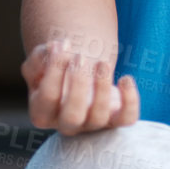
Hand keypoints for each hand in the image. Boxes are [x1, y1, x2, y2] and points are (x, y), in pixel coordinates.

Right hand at [21, 37, 140, 134]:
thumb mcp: (41, 62)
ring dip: (102, 87)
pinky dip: (130, 101)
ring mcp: (92, 124)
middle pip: (72, 116)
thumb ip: (40, 57)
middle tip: (81, 56)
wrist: (79, 77)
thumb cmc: (58, 70)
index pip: (48, 97)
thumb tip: (53, 48)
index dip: (55, 68)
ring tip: (102, 63)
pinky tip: (125, 79)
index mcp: (42, 113)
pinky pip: (127, 119)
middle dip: (78, 84)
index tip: (63, 43)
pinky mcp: (115, 119)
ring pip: (99, 117)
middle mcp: (66, 124)